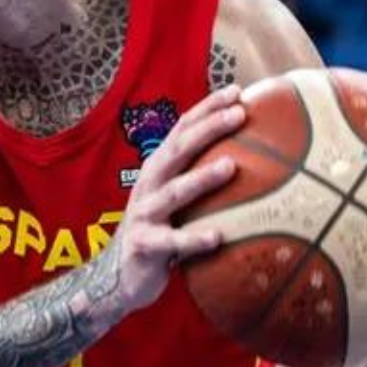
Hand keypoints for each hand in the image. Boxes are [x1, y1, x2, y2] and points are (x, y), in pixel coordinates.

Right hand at [98, 85, 246, 322]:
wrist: (116, 275)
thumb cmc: (158, 230)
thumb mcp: (175, 200)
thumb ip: (199, 178)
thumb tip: (250, 159)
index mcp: (158, 168)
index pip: (182, 129)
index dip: (207, 107)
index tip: (238, 91)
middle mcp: (149, 184)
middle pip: (179, 149)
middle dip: (209, 129)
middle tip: (240, 114)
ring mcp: (145, 214)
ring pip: (175, 192)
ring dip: (203, 178)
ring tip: (232, 166)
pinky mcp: (145, 245)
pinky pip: (173, 243)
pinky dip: (195, 239)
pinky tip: (219, 236)